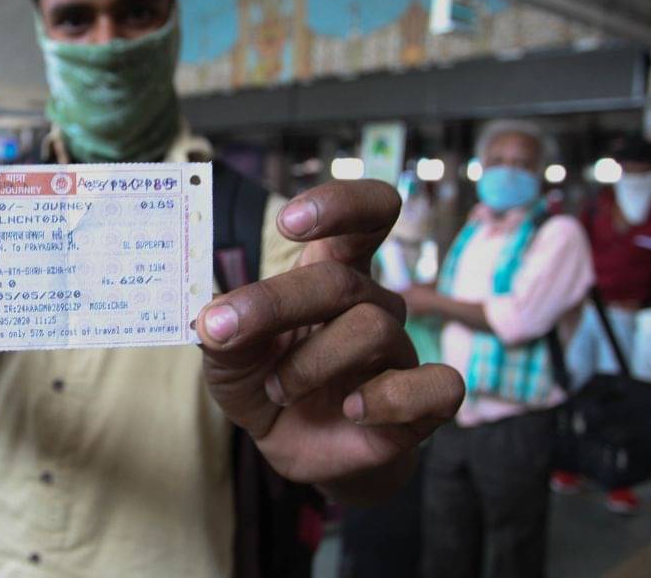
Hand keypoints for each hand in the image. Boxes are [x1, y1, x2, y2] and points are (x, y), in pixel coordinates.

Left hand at [195, 180, 463, 496]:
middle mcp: (373, 303)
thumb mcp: (228, 355)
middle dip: (278, 303)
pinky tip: (351, 410)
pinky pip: (437, 385)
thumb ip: (222, 330)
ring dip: (310, 363)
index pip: (367, 215)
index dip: (340, 205)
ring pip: (373, 329)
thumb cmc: (263, 381)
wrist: (290, 445)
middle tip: (225, 330)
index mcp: (334, 270)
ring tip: (278, 390)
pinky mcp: (424, 403)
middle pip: (344, 281)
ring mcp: (401, 351)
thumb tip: (214, 321)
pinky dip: (388, 399)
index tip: (288, 223)